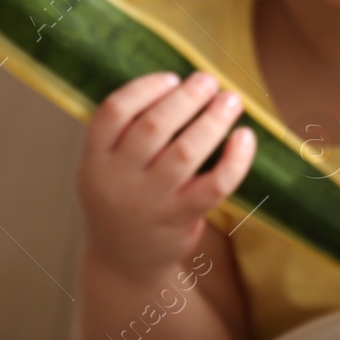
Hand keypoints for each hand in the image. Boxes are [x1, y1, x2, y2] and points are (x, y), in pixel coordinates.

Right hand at [75, 70, 255, 283]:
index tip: (171, 78)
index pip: (112, 112)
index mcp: (94, 159)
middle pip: (153, 127)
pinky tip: (245, 137)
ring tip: (230, 100)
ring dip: (213, 120)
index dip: (144, 88)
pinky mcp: (179, 219)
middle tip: (209, 80)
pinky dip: (235, 159)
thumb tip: (182, 85)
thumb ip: (127, 133)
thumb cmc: (123, 197)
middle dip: (187, 97)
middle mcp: (117, 180)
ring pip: (186, 152)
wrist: (122, 262)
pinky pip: (214, 184)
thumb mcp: (106, 167)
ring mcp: (149, 202)